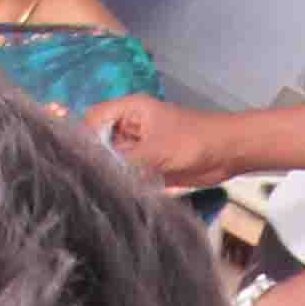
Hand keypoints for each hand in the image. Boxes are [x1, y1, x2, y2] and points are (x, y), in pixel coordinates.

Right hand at [94, 95, 238, 189]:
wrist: (226, 154)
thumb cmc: (193, 141)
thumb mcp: (155, 150)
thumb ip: (123, 160)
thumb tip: (95, 170)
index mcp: (129, 111)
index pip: (93, 119)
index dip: (82, 137)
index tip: (77, 160)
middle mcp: (129, 127)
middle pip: (99, 141)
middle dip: (94, 159)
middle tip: (84, 180)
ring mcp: (138, 147)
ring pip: (112, 160)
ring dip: (108, 173)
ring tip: (97, 189)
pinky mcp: (147, 165)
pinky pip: (127, 174)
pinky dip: (122, 183)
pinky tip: (114, 194)